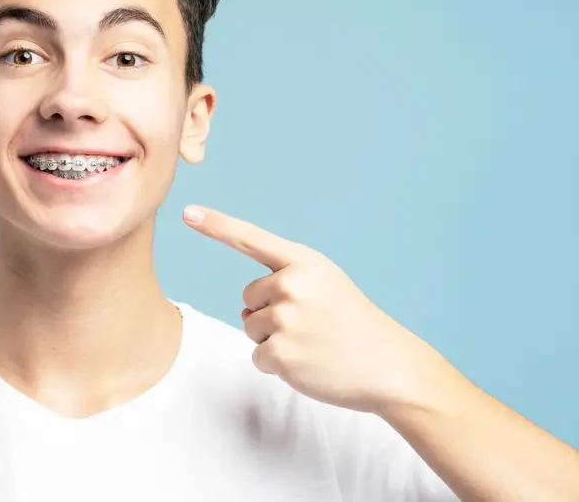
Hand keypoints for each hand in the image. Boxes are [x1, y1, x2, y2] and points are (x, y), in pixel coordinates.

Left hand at [183, 204, 439, 413]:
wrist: (390, 366)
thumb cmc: (355, 326)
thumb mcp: (327, 285)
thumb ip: (286, 281)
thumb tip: (247, 310)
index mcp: (304, 262)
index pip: (251, 239)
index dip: (217, 225)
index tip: (187, 212)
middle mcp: (291, 285)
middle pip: (248, 298)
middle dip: (270, 313)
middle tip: (311, 326)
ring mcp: (285, 319)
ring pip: (250, 328)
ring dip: (274, 341)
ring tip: (313, 344)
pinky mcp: (280, 353)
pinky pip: (258, 356)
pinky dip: (278, 365)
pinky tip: (308, 363)